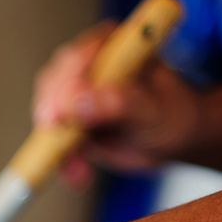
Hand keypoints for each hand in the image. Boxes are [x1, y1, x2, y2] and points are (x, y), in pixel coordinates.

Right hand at [33, 21, 203, 187]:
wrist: (173, 141)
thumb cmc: (173, 115)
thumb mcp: (153, 110)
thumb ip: (120, 103)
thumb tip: (80, 102)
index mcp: (115, 46)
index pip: (81, 54)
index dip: (67, 79)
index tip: (62, 108)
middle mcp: (89, 65)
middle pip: (54, 82)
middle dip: (52, 111)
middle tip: (56, 133)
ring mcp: (74, 95)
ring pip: (48, 113)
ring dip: (55, 143)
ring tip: (80, 168)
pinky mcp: (68, 122)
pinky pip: (52, 141)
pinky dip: (61, 160)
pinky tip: (80, 175)